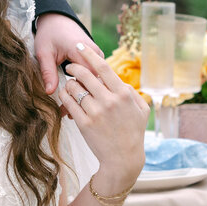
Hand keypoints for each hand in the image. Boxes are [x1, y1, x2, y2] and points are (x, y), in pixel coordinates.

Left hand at [34, 11, 103, 93]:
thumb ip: (48, 72)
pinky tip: (76, 89)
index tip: (66, 99)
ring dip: (86, 88)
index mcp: (81, 50)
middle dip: (82, 93)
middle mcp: (94, 52)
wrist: (57, 19)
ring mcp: (98, 54)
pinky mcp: (98, 56)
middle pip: (94, 80)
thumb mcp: (44, 52)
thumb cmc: (49, 34)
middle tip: (67, 105)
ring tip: (72, 100)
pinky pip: (96, 73)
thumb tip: (49, 92)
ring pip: (97, 78)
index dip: (78, 91)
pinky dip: (87, 82)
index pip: (87, 78)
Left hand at [58, 57, 146, 184]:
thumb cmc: (133, 133)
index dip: (89, 54)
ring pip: (74, 88)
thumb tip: (119, 80)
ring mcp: (96, 112)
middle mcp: (109, 101)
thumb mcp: (141, 110)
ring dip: (69, 82)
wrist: (123, 159)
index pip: (103, 67)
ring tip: (70, 84)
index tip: (80, 47)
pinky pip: (68, 102)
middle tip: (70, 66)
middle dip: (73, 67)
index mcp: (123, 94)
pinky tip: (65, 95)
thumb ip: (131, 92)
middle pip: (85, 74)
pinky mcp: (84, 124)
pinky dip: (64, 95)